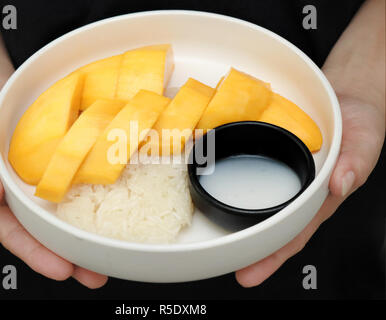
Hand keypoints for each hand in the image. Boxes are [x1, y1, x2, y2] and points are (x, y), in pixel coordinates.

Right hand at [0, 94, 107, 288]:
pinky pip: (77, 181)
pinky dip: (96, 194)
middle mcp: (23, 199)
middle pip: (48, 233)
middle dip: (72, 256)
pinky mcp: (58, 165)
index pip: (17, 235)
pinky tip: (116, 203)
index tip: (62, 270)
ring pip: (67, 213)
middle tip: (97, 274)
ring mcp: (43, 184)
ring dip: (89, 232)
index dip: (38, 255)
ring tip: (113, 252)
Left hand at [235, 94, 384, 286]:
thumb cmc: (358, 124)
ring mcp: (285, 179)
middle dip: (250, 248)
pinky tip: (218, 191)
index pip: (293, 235)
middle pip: (270, 227)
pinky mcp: (273, 159)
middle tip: (226, 262)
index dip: (272, 257)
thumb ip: (355, 162)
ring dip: (239, 221)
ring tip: (216, 236)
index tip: (249, 274)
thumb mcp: (364, 141)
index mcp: (319, 199)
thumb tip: (340, 183)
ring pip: (259, 206)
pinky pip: (254, 176)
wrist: (346, 99)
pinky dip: (237, 186)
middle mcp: (298, 194)